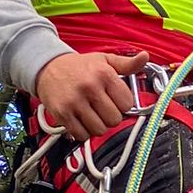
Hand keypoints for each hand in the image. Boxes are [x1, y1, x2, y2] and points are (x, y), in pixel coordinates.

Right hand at [34, 50, 152, 140]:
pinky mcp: (62, 113)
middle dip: (111, 117)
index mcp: (104, 74)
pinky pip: (81, 135)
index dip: (123, 105)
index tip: (115, 101)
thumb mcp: (105, 60)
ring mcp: (75, 101)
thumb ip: (127, 64)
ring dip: (98, 126)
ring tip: (92, 114)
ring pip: (99, 130)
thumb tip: (145, 57)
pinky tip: (81, 120)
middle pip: (114, 120)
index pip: (127, 104)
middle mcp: (89, 87)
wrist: (48, 67)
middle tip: (102, 109)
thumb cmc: (80, 66)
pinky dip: (84, 132)